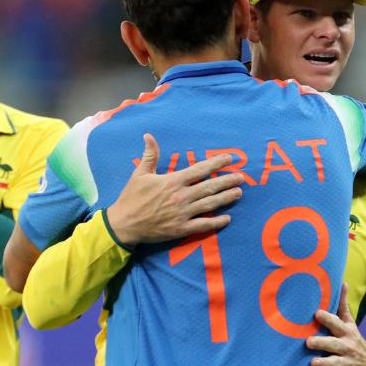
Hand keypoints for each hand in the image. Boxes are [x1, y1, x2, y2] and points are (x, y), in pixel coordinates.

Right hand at [105, 134, 243, 246]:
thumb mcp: (140, 173)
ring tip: (239, 193)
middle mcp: (181, 196)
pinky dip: (216, 222)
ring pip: (210, 204)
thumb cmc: (131, 197)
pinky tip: (227, 218)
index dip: (216, 163)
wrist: (124, 224)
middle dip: (227, 181)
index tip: (229, 158)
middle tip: (241, 177)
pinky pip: (203, 225)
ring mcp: (182, 214)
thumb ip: (150, 155)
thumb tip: (149, 135)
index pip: (200, 170)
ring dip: (226, 198)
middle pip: (209, 186)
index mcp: (172, 181)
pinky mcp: (181, 229)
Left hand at [307, 285, 365, 365]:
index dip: (327, 319)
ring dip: (325, 364)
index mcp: (346, 333)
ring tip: (313, 363)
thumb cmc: (354, 342)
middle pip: (334, 344)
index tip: (316, 313)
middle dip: (322, 343)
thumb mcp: (351, 325)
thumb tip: (343, 283)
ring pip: (335, 363)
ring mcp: (348, 363)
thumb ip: (343, 306)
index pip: (337, 324)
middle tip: (308, 342)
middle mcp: (347, 347)